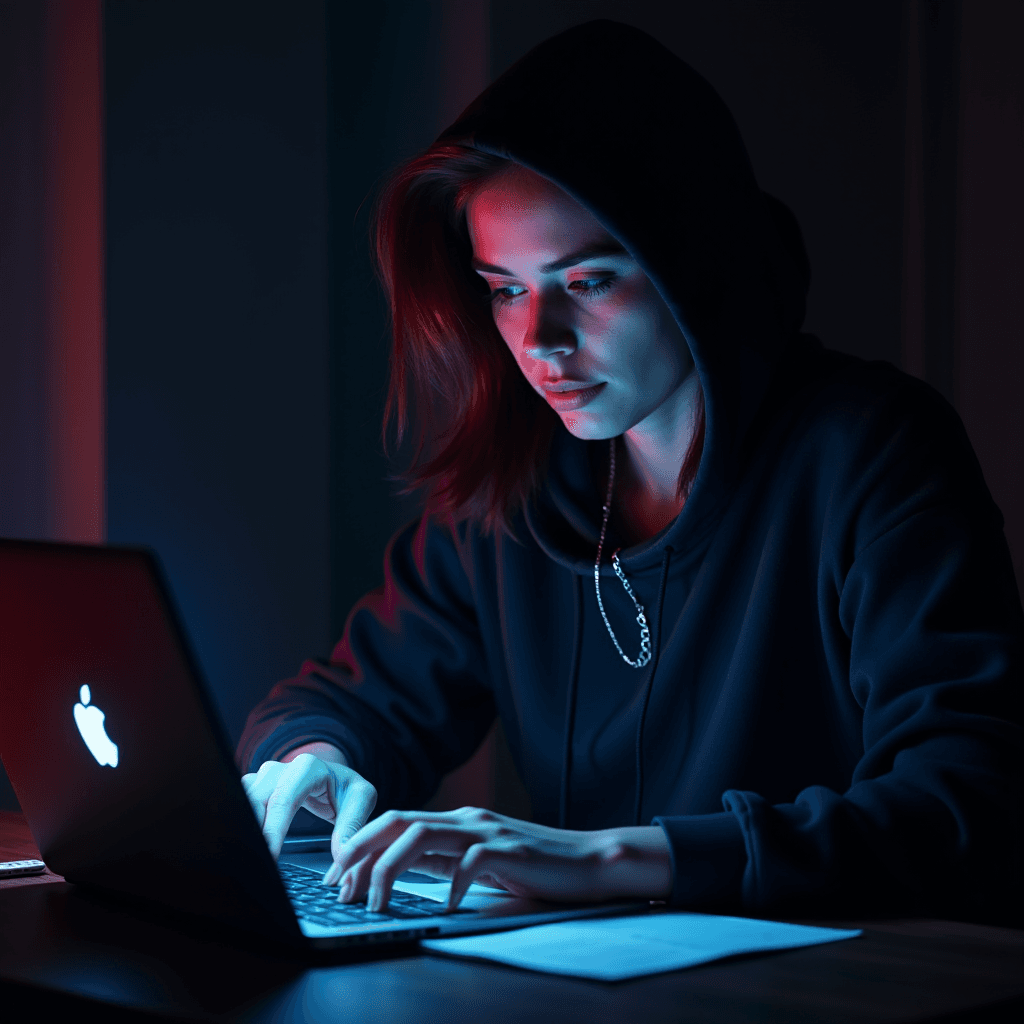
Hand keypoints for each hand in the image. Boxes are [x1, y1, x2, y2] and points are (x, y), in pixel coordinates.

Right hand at [242, 752, 376, 861]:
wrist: (334, 777)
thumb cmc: (346, 788)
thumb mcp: (361, 800)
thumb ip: (351, 827)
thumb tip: (340, 860)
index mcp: (308, 768)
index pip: (284, 799)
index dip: (274, 829)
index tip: (270, 857)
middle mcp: (280, 769)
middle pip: (255, 799)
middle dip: (253, 831)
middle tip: (256, 862)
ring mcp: (263, 778)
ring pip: (241, 800)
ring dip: (243, 828)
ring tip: (247, 855)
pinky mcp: (253, 790)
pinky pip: (238, 805)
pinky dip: (241, 825)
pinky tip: (244, 846)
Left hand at [324, 806, 671, 912]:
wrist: (589, 861)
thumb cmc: (535, 866)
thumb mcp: (479, 861)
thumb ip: (444, 860)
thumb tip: (399, 869)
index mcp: (458, 821)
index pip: (396, 823)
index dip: (361, 846)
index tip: (337, 875)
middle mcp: (468, 819)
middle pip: (399, 821)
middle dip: (361, 850)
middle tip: (339, 885)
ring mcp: (488, 831)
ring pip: (423, 835)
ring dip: (390, 868)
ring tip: (375, 902)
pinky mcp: (511, 850)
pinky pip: (471, 862)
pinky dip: (452, 884)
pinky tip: (448, 905)